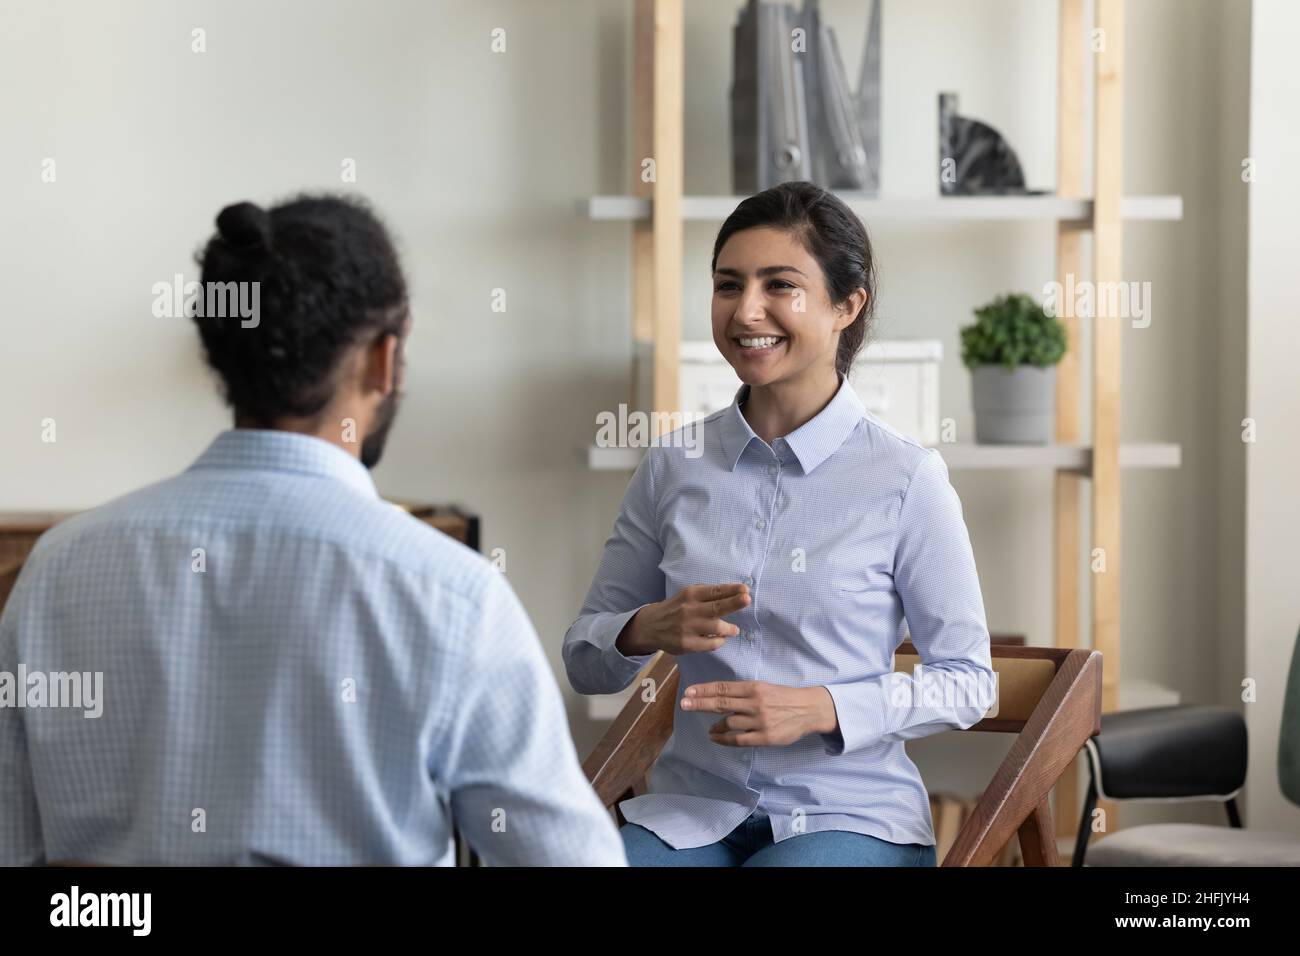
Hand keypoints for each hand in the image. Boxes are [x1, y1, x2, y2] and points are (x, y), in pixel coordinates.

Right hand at [615, 583, 749, 656]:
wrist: (651, 626)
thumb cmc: (676, 607)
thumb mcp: (688, 595)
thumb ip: (708, 594)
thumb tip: (736, 592)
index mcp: (691, 595)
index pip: (714, 591)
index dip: (731, 590)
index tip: (745, 589)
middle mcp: (689, 610)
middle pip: (716, 607)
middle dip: (733, 603)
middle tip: (747, 599)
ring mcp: (688, 628)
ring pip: (717, 628)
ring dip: (730, 629)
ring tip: (734, 629)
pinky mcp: (687, 644)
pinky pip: (711, 644)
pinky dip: (719, 641)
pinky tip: (719, 638)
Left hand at [681, 681, 837, 747]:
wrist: (809, 710)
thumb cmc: (785, 698)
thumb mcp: (765, 688)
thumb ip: (744, 692)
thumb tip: (719, 695)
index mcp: (754, 688)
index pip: (723, 688)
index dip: (704, 690)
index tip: (689, 692)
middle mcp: (755, 702)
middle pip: (721, 702)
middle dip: (700, 704)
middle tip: (684, 704)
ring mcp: (759, 721)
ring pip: (728, 722)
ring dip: (714, 726)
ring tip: (709, 730)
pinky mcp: (765, 737)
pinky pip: (739, 740)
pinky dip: (724, 740)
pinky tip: (717, 738)